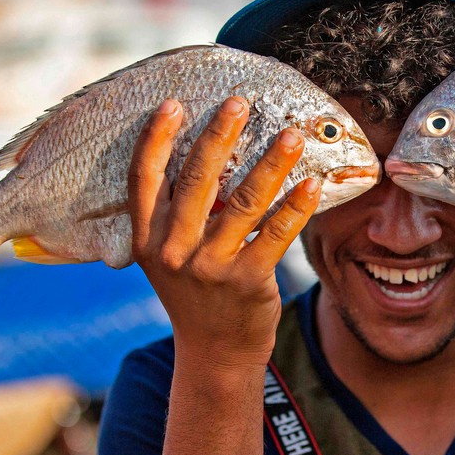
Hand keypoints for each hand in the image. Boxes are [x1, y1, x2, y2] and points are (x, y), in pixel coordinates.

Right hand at [128, 97, 319, 368]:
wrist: (214, 352)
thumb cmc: (194, 293)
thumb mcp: (168, 258)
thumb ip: (175, 216)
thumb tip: (205, 155)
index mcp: (148, 240)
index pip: (144, 180)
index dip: (155, 140)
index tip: (173, 103)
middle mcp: (174, 251)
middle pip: (197, 181)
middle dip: (218, 135)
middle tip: (238, 102)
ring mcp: (211, 267)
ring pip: (243, 202)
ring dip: (270, 163)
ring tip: (291, 134)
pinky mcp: (248, 280)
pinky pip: (276, 233)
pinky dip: (295, 206)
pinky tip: (311, 183)